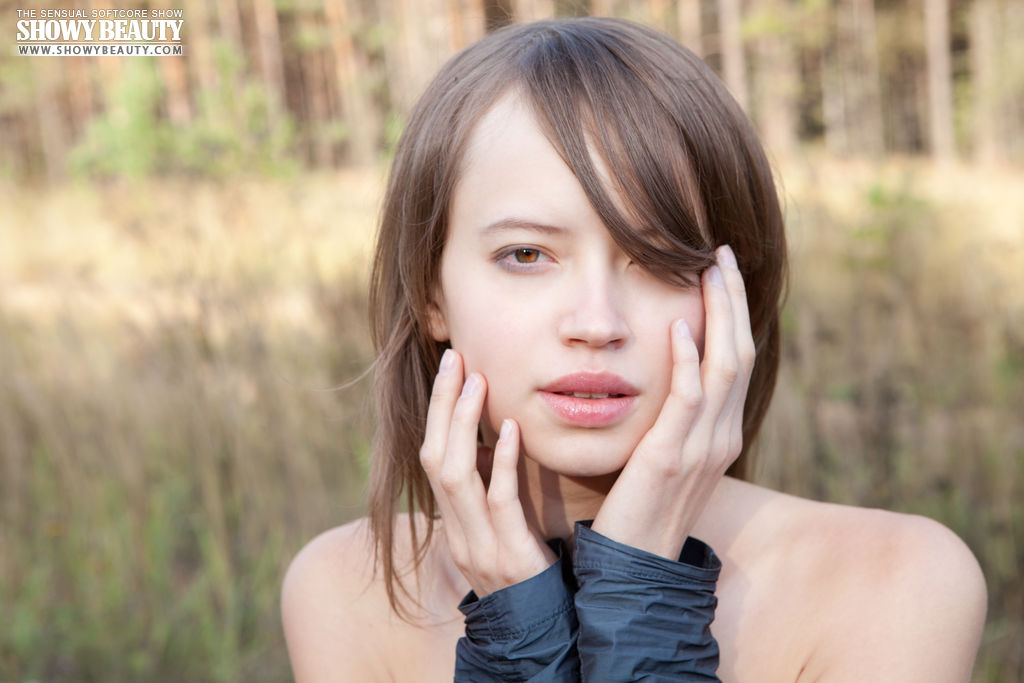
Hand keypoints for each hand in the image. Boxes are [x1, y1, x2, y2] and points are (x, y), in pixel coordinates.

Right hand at [419, 349, 556, 596]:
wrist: (537, 636)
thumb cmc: (526, 577)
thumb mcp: (499, 531)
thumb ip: (489, 492)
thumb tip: (488, 444)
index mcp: (454, 521)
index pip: (433, 457)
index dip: (438, 411)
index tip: (453, 367)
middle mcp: (457, 530)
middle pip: (434, 457)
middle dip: (443, 405)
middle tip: (457, 358)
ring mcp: (478, 543)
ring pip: (455, 475)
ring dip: (464, 424)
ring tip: (478, 382)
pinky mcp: (508, 554)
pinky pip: (497, 503)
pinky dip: (500, 464)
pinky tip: (511, 431)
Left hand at [592, 245, 753, 558]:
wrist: (636, 565)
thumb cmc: (641, 506)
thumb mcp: (665, 455)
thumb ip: (671, 418)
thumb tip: (661, 378)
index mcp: (720, 432)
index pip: (737, 358)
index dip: (733, 312)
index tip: (720, 270)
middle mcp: (722, 434)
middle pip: (740, 351)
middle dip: (732, 299)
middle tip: (721, 253)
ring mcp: (703, 446)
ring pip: (725, 366)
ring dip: (718, 314)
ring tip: (708, 270)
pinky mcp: (673, 458)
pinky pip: (688, 401)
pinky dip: (687, 362)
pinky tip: (676, 329)